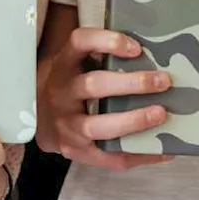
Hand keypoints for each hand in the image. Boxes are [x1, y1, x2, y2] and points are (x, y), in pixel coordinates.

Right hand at [36, 27, 172, 171]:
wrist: (36, 119)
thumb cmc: (70, 85)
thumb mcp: (75, 63)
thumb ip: (102, 55)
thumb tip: (156, 51)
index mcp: (64, 65)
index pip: (80, 43)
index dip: (107, 42)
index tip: (137, 48)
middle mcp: (61, 94)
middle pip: (93, 85)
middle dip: (131, 83)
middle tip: (163, 81)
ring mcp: (67, 126)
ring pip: (98, 126)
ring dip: (133, 120)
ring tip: (161, 114)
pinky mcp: (76, 151)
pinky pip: (109, 157)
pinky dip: (138, 155)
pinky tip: (163, 150)